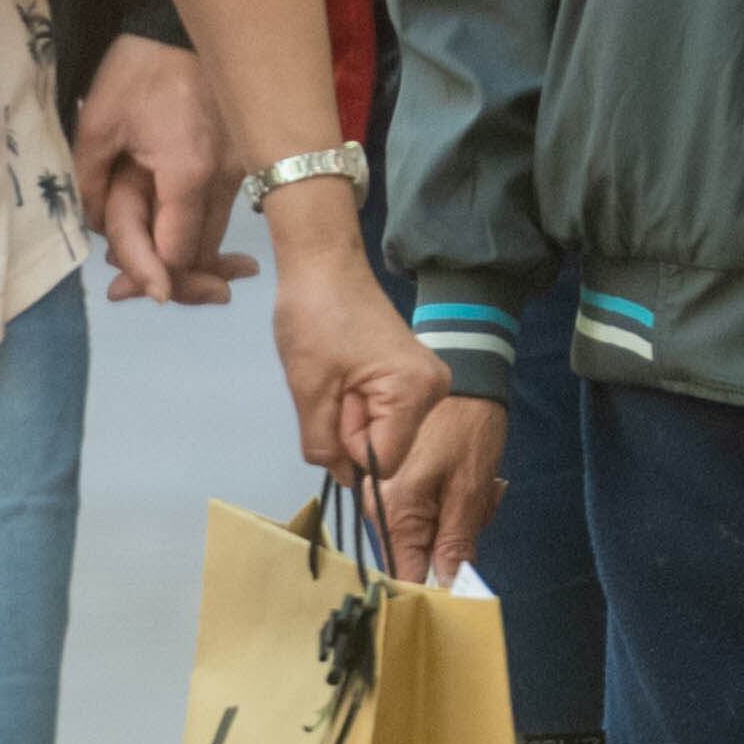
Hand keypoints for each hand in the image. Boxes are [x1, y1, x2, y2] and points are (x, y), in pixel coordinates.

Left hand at [75, 36, 248, 303]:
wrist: (183, 24)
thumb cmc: (138, 70)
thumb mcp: (98, 125)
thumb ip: (94, 187)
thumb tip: (100, 233)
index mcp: (188, 174)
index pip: (178, 253)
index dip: (151, 277)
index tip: (122, 290)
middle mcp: (226, 178)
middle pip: (202, 252)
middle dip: (169, 277)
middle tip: (125, 289)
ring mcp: (242, 168)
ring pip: (217, 234)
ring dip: (187, 256)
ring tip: (154, 273)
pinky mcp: (245, 158)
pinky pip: (223, 210)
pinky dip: (203, 230)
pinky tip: (190, 243)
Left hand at [265, 203, 458, 490]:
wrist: (323, 265)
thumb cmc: (314, 318)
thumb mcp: (309, 390)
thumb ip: (324, 445)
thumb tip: (346, 478)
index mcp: (415, 392)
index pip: (383, 462)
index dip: (349, 444)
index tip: (336, 401)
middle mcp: (434, 390)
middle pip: (386, 448)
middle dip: (350, 428)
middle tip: (335, 382)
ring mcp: (427, 382)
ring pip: (382, 432)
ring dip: (352, 415)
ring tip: (340, 373)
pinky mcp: (414, 376)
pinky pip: (384, 414)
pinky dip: (359, 403)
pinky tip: (349, 372)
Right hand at [373, 394, 509, 585]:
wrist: (464, 377)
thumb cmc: (468, 427)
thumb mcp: (471, 489)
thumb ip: (456, 542)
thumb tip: (448, 586)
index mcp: (392, 509)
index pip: (405, 574)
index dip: (435, 587)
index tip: (464, 585)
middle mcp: (377, 505)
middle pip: (417, 554)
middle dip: (454, 544)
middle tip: (483, 507)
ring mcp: (383, 493)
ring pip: (425, 534)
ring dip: (457, 522)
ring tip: (480, 489)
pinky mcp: (395, 483)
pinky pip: (423, 513)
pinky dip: (449, 505)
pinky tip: (467, 482)